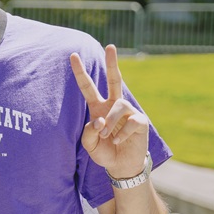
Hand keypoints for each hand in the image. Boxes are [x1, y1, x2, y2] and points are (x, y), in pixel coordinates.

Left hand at [69, 45, 149, 178]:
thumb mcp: (89, 145)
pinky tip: (118, 141)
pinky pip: (130, 121)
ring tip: (107, 137)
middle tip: (109, 46)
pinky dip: (121, 134)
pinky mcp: (140, 121)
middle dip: (112, 63)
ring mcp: (128, 112)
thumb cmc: (104, 152)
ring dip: (111, 122)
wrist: (121, 167)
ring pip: (119, 105)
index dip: (80, 72)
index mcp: (98, 107)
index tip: (72, 56)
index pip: (88, 87)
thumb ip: (88, 133)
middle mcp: (114, 105)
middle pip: (114, 79)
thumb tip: (100, 120)